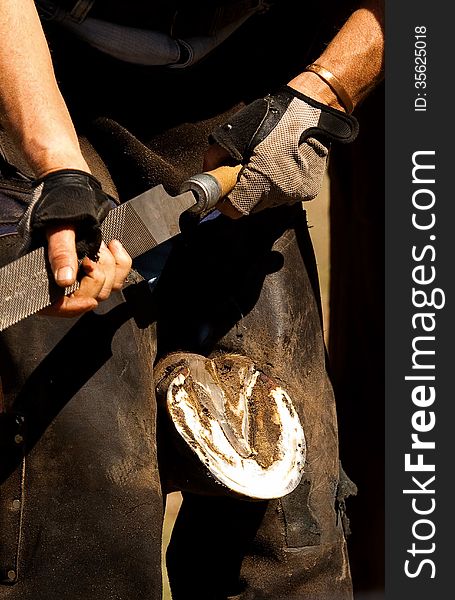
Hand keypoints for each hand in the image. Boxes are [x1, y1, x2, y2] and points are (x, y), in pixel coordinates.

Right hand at [18, 169, 130, 316]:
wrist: (74, 187)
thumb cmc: (60, 205)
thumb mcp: (59, 227)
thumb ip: (61, 253)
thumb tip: (64, 280)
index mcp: (46, 272)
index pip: (56, 306)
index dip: (72, 308)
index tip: (88, 299)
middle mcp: (65, 277)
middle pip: (87, 297)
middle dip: (97, 276)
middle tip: (93, 253)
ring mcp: (85, 273)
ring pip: (106, 288)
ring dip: (110, 267)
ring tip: (103, 244)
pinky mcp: (101, 266)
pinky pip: (119, 277)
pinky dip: (123, 262)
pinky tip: (115, 245)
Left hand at [207, 87, 357, 215]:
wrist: (313, 109)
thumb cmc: (275, 117)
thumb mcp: (236, 133)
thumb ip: (216, 156)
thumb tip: (209, 172)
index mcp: (262, 179)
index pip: (235, 209)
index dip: (225, 202)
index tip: (223, 193)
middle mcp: (281, 191)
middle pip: (252, 206)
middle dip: (244, 191)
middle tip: (245, 171)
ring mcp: (297, 193)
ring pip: (269, 201)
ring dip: (263, 189)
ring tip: (266, 164)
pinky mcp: (308, 192)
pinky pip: (285, 195)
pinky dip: (279, 185)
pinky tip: (282, 165)